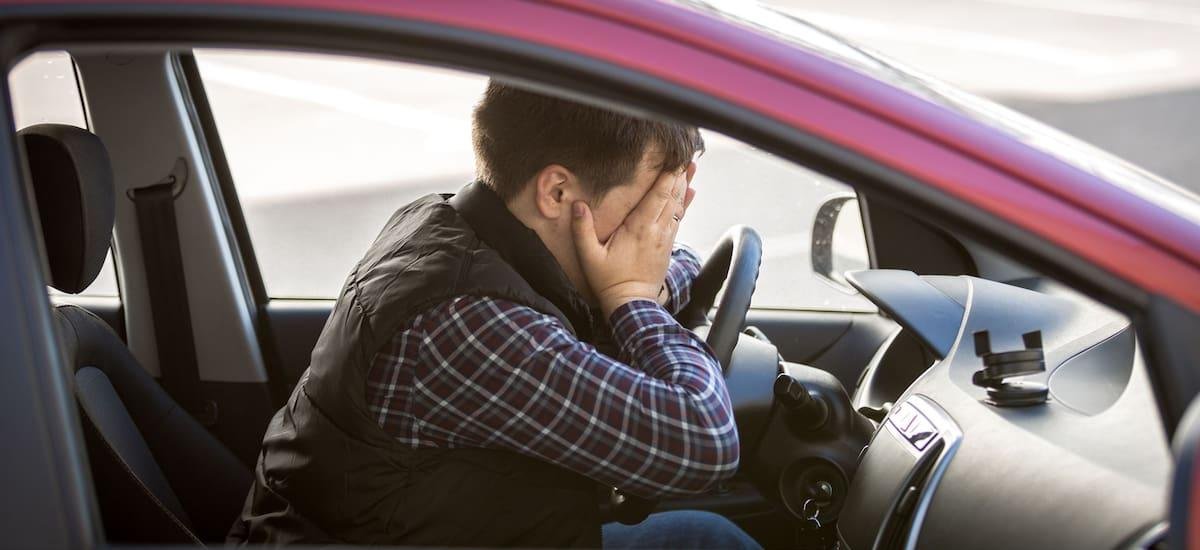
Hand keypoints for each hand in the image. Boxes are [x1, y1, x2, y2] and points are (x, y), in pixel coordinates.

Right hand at [573, 164, 696, 316]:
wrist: (631, 304)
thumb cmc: (609, 281)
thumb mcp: (589, 256)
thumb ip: (582, 230)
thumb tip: (578, 205)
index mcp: (638, 229)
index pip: (656, 197)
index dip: (666, 177)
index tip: (673, 159)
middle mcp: (656, 231)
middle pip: (671, 197)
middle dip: (678, 175)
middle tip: (685, 155)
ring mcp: (664, 239)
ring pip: (678, 206)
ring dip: (684, 186)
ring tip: (691, 167)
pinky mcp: (667, 246)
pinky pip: (678, 219)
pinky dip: (685, 203)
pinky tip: (690, 193)